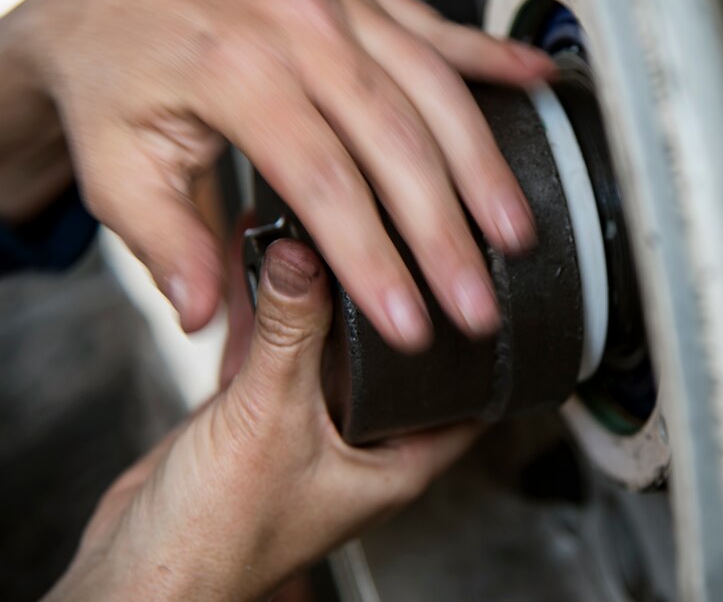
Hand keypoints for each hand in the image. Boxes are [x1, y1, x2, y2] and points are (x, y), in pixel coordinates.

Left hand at [2, 0, 553, 348]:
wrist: (112, 0)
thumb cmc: (116, 82)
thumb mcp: (114, 172)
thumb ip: (166, 245)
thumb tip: (206, 316)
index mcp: (233, 72)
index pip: (324, 184)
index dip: (374, 261)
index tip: (408, 324)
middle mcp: (295, 26)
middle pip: (396, 142)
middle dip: (446, 234)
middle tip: (477, 301)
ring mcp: (333, 1)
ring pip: (432, 87)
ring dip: (483, 165)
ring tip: (516, 229)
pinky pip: (436, 23)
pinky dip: (491, 56)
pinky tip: (534, 83)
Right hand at [46, 240, 479, 600]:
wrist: (144, 568)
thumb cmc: (218, 540)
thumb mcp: (269, 415)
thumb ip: (291, 332)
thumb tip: (304, 259)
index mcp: (398, 464)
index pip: (468, 399)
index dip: (478, 346)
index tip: (474, 289)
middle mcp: (365, 449)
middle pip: (400, 368)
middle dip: (395, 314)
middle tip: (400, 255)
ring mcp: (316, 435)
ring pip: (341, 361)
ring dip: (333, 317)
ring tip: (337, 260)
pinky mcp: (269, 425)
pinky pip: (289, 364)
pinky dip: (284, 330)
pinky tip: (275, 287)